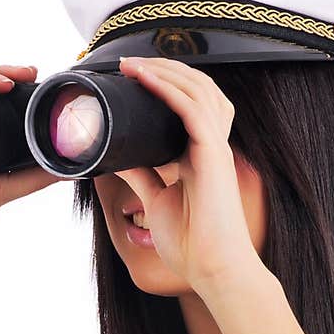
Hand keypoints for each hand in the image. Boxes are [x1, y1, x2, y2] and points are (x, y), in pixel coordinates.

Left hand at [114, 56, 259, 289]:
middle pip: (197, 88)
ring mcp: (216, 148)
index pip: (191, 104)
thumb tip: (118, 160)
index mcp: (202, 155)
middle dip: (164, 69)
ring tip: (132, 64)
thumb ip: (142, 177)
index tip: (132, 78)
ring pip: (197, 90)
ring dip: (163, 71)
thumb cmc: (191, 244)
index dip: (166, 85)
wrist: (212, 269)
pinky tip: (147, 78)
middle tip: (128, 63)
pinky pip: (192, 109)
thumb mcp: (157, 201)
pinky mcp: (213, 155)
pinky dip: (168, 89)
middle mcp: (213, 146)